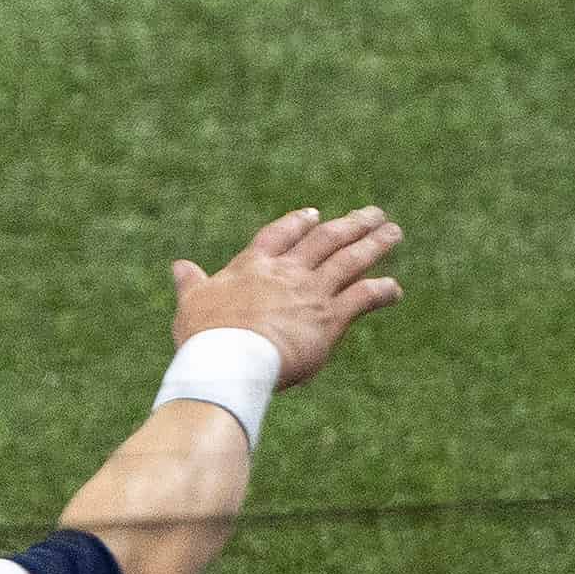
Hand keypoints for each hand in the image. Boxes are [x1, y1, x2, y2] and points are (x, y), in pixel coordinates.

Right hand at [170, 206, 402, 386]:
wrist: (230, 359)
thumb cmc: (205, 336)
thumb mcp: (192, 303)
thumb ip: (191, 283)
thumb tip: (179, 266)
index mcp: (254, 266)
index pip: (280, 235)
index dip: (298, 223)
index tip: (314, 214)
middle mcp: (288, 272)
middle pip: (326, 239)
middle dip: (351, 225)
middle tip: (373, 214)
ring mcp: (312, 292)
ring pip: (350, 260)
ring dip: (375, 244)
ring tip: (393, 232)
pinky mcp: (331, 318)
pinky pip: (364, 297)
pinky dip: (382, 291)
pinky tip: (395, 290)